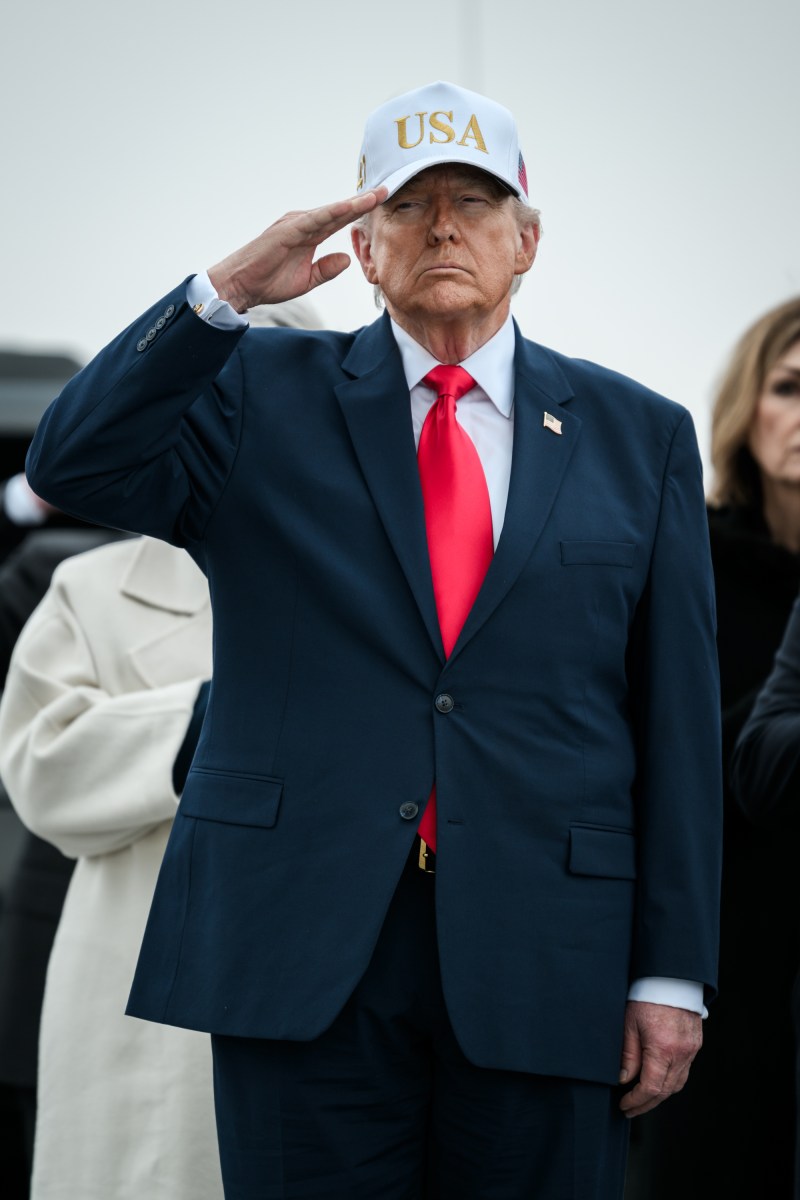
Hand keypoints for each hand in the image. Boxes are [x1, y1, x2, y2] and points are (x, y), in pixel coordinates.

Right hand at [207, 188, 387, 312]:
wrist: (241, 286)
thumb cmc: (269, 281)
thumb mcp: (307, 280)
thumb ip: (327, 269)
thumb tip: (347, 259)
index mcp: (310, 234)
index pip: (341, 220)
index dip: (362, 212)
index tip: (383, 203)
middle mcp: (304, 223)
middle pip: (339, 210)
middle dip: (364, 201)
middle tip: (388, 189)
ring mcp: (295, 224)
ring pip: (331, 211)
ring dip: (354, 203)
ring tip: (377, 194)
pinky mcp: (287, 230)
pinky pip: (315, 219)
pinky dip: (332, 212)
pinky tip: (349, 206)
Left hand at [618, 1000, 701, 1117]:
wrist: (671, 977)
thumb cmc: (647, 996)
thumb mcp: (629, 1024)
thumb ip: (628, 1054)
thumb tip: (623, 1080)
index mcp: (663, 1049)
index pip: (651, 1088)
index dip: (636, 1101)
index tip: (624, 1105)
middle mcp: (681, 1053)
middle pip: (665, 1091)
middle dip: (646, 1104)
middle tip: (630, 1109)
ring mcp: (691, 1050)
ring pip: (677, 1084)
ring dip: (660, 1095)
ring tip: (642, 1098)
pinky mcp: (695, 1044)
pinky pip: (684, 1071)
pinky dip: (671, 1080)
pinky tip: (658, 1080)